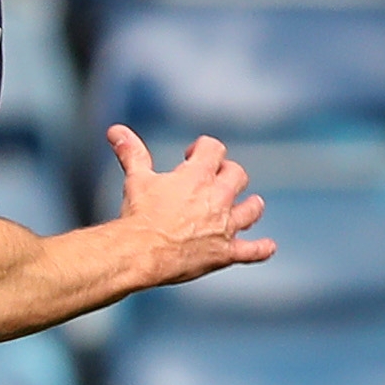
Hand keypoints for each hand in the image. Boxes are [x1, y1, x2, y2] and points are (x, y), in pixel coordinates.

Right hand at [107, 124, 273, 290]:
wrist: (141, 252)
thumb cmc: (138, 214)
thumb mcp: (136, 179)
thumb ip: (132, 153)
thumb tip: (116, 131)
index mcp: (198, 176)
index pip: (214, 149)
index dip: (204, 148)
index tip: (191, 155)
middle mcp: (217, 198)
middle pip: (237, 175)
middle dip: (228, 174)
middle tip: (216, 180)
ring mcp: (224, 226)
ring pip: (252, 210)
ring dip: (251, 206)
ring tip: (249, 206)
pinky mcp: (225, 253)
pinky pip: (252, 251)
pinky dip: (261, 249)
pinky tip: (268, 247)